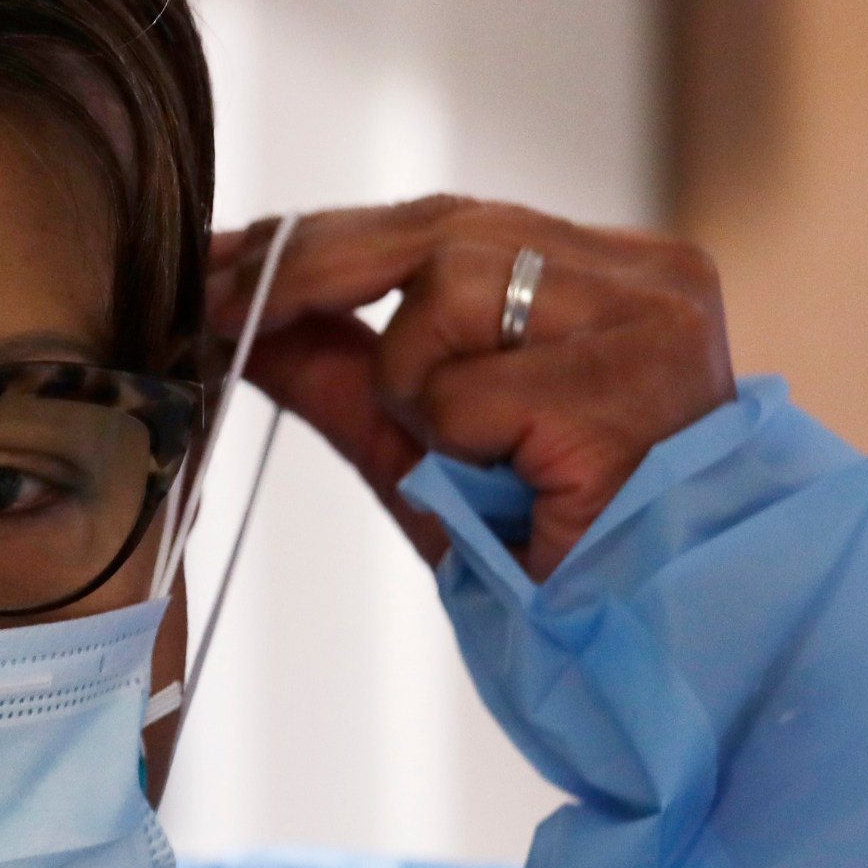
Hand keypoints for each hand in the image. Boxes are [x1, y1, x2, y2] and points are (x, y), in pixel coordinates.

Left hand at [210, 196, 734, 579]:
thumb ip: (342, 369)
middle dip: (310, 268)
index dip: (325, 238)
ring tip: (473, 455)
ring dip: (415, 383)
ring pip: (449, 288)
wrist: (650, 645)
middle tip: (216, 303)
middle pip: (439, 227)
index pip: (445, 222)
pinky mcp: (630, 383)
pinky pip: (467, 387)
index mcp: (609, 273)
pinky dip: (456, 442)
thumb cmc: (552, 550)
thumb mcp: (424, 444)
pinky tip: (516, 483)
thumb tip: (240, 316)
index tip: (222, 254)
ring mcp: (647, 320)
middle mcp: (643, 275)